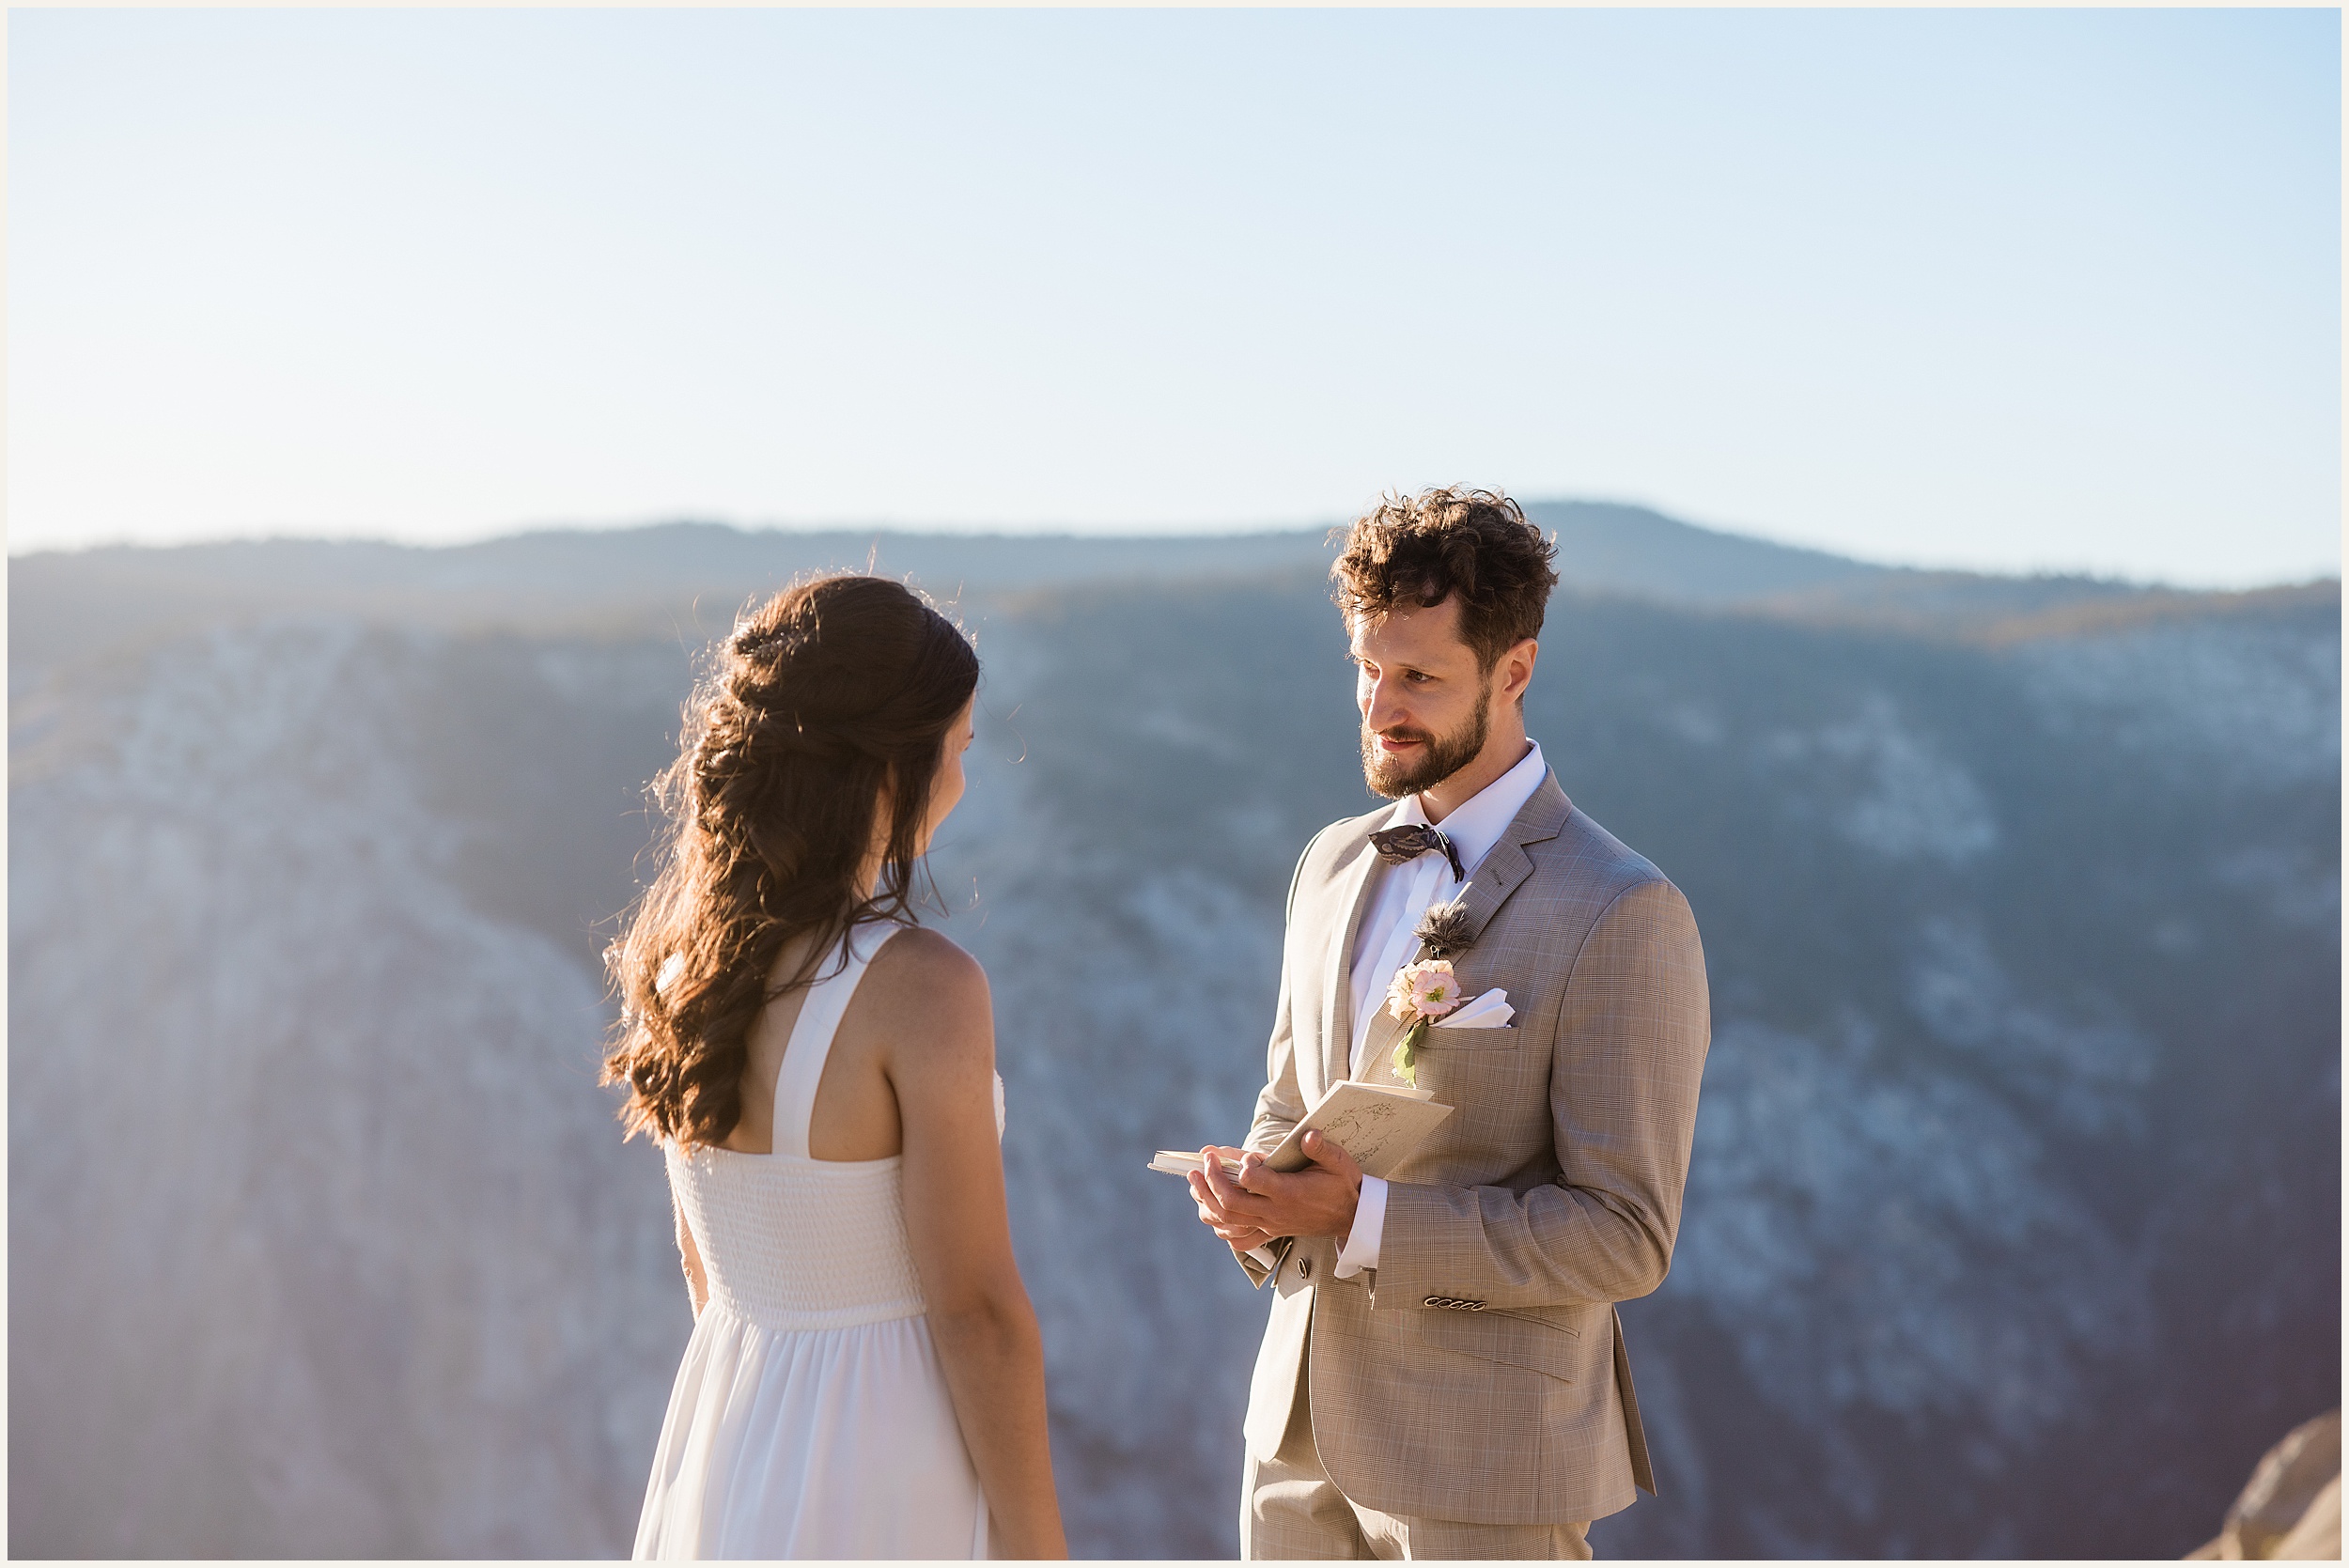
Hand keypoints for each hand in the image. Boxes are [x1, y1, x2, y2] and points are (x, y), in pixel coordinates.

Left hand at [1190, 1132, 1362, 1245]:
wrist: (1352, 1217)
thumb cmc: (1343, 1185)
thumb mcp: (1338, 1162)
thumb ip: (1321, 1149)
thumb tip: (1308, 1135)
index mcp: (1289, 1192)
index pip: (1252, 1181)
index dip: (1243, 1165)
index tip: (1246, 1155)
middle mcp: (1275, 1212)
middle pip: (1231, 1203)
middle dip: (1211, 1180)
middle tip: (1204, 1161)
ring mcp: (1270, 1225)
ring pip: (1229, 1220)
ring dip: (1207, 1200)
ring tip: (1195, 1181)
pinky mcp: (1270, 1232)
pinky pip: (1239, 1237)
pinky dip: (1221, 1226)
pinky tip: (1212, 1211)